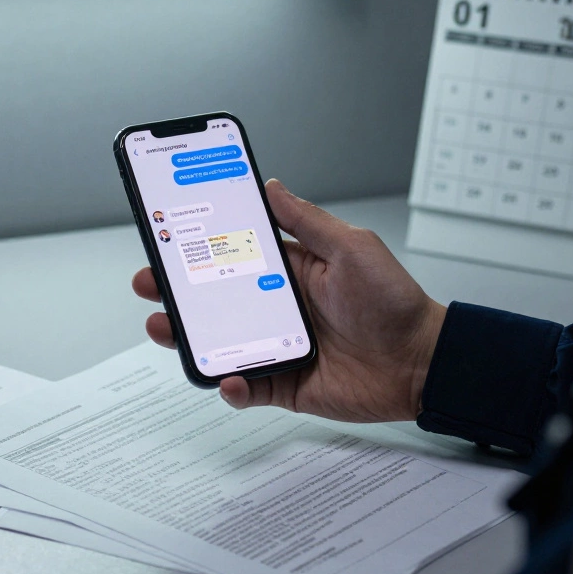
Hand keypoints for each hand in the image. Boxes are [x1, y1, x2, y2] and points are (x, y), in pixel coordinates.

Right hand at [131, 179, 446, 422]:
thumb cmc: (394, 302)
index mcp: (290, 271)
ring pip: (219, 343)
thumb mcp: (351, 247)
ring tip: (165, 327)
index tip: (168, 235)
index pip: (233, 255)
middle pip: (214, 300)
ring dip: (188, 337)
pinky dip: (232, 387)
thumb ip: (307, 221)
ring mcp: (277, 347)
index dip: (199, 247)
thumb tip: (271, 186)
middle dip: (176, 291)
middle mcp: (278, 308)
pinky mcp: (285, 383)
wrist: (423, 363)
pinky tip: (229, 378)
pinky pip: (248, 387)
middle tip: (149, 282)